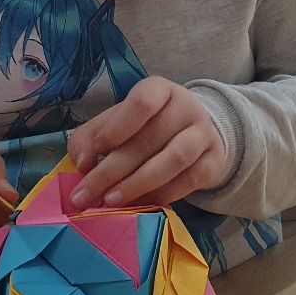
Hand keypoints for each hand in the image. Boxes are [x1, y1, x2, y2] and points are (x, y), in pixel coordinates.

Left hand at [66, 77, 227, 210]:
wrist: (196, 134)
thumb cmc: (147, 127)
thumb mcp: (117, 122)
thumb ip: (92, 136)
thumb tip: (81, 161)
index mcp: (159, 90)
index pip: (141, 103)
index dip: (113, 130)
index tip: (87, 159)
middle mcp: (186, 106)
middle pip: (149, 138)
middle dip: (112, 170)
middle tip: (86, 195)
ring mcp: (204, 133)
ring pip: (174, 159)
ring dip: (138, 183)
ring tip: (111, 201)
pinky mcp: (214, 160)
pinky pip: (189, 180)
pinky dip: (162, 194)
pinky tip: (140, 204)